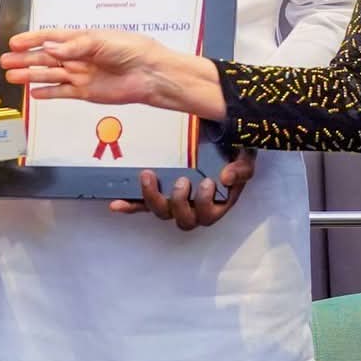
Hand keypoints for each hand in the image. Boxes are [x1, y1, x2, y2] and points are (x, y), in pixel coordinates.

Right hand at [1, 28, 223, 118]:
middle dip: (25, 59)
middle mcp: (79, 56)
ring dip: (30, 75)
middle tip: (4, 60)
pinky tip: (33, 93)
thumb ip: (75, 46)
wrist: (151, 74)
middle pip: (46, 57)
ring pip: (50, 75)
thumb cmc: (132, 50)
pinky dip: (48, 93)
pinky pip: (62, 92)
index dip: (32, 39)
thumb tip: (52, 47)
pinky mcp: (86, 92)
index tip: (14, 41)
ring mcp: (81, 75)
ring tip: (11, 77)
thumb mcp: (102, 41)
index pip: (52, 37)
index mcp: (82, 39)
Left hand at [111, 154, 255, 228]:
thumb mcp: (244, 157)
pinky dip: (130, 206)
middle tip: (182, 181)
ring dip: (153, 198)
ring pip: (162, 212)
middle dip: (180, 202)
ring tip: (149, 176)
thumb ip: (241, 169)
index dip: (205, 203)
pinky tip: (116, 204)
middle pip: (183, 219)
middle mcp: (194, 208)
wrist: (219, 141)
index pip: (208, 215)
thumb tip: (226, 178)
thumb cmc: (233, 153)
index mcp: (216, 203)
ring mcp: (174, 202)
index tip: (207, 182)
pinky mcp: (159, 194)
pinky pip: (142, 205)